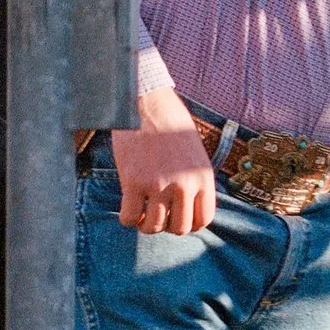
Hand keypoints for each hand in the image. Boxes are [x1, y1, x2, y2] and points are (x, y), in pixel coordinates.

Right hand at [110, 86, 216, 234]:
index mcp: (203, 177)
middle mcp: (184, 185)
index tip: (176, 217)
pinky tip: (127, 209)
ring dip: (146, 225)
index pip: (203, 220)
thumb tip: (186, 205)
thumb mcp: (195, 152)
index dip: (188, 224)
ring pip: (154, 227)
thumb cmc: (170, 122)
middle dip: (167, 226)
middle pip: (179, 228)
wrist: (147, 101)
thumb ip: (194, 179)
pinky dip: (127, 219)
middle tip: (157, 215)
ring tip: (141, 213)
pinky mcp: (133, 182)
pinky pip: (130, 217)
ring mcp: (158, 185)